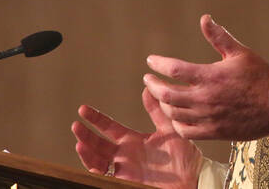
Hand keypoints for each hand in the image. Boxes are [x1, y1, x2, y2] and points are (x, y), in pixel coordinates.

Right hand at [72, 88, 202, 188]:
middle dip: (86, 134)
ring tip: (79, 141)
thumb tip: (148, 88)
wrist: (193, 178)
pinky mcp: (126, 180)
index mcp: (134, 141)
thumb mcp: (170, 128)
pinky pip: (105, 174)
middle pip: (99, 143)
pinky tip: (90, 161)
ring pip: (98, 160)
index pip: (109, 128)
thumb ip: (157, 110)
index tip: (83, 109)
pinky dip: (95, 167)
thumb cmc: (185, 156)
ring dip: (87, 152)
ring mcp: (125, 168)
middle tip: (76, 123)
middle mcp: (126, 154)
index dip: (96, 119)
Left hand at [144, 14, 268, 140]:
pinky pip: (185, 131)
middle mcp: (205, 98)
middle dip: (153, 85)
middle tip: (149, 79)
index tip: (151, 60)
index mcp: (210, 76)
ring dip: (163, 103)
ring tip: (162, 95)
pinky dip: (176, 122)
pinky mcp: (213, 132)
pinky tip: (176, 115)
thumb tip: (204, 18)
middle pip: (166, 94)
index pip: (174, 69)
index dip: (158, 63)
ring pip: (173, 113)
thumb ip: (219, 37)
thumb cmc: (259, 77)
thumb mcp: (240, 52)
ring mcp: (208, 117)